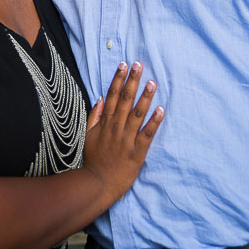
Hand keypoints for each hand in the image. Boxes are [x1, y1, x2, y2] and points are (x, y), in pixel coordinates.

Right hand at [82, 61, 163, 205]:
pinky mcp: (137, 152)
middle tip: (139, 65)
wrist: (98, 183)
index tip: (124, 64)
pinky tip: (161, 109)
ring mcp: (127, 139)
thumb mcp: (88, 134)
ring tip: (152, 82)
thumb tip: (100, 98)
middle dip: (132, 81)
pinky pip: (147, 134)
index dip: (118, 79)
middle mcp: (116, 127)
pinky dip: (154, 121)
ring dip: (145, 97)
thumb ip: (94, 116)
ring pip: (137, 113)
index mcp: (105, 122)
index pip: (112, 95)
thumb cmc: (94, 159)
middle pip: (125, 99)